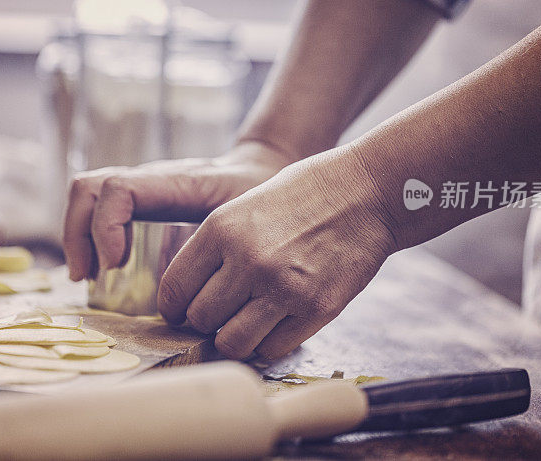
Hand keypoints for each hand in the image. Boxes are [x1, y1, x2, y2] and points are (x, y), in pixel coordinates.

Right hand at [63, 142, 292, 280]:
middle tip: (88, 277)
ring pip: (86, 197)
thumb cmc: (252, 193)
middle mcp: (146, 181)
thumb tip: (201, 295)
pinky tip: (101, 271)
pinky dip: (89, 239)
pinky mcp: (137, 203)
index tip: (114, 266)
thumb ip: (223, 244)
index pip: (119, 189)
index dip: (105, 227)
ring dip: (78, 238)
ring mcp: (138, 189)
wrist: (256, 170)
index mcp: (171, 182)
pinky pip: (98, 210)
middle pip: (87, 189)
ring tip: (88, 277)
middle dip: (78, 234)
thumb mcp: (242, 216)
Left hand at [157, 148, 397, 359]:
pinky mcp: (316, 309)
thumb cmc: (303, 196)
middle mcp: (247, 260)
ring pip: (232, 343)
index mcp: (221, 229)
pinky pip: (273, 348)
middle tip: (223, 315)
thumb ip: (214, 249)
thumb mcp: (244, 207)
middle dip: (207, 322)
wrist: (366, 192)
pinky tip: (278, 323)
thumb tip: (190, 298)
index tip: (183, 312)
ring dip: (236, 339)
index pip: (174, 289)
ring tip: (248, 323)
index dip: (174, 308)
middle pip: (200, 320)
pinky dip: (270, 342)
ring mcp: (282, 287)